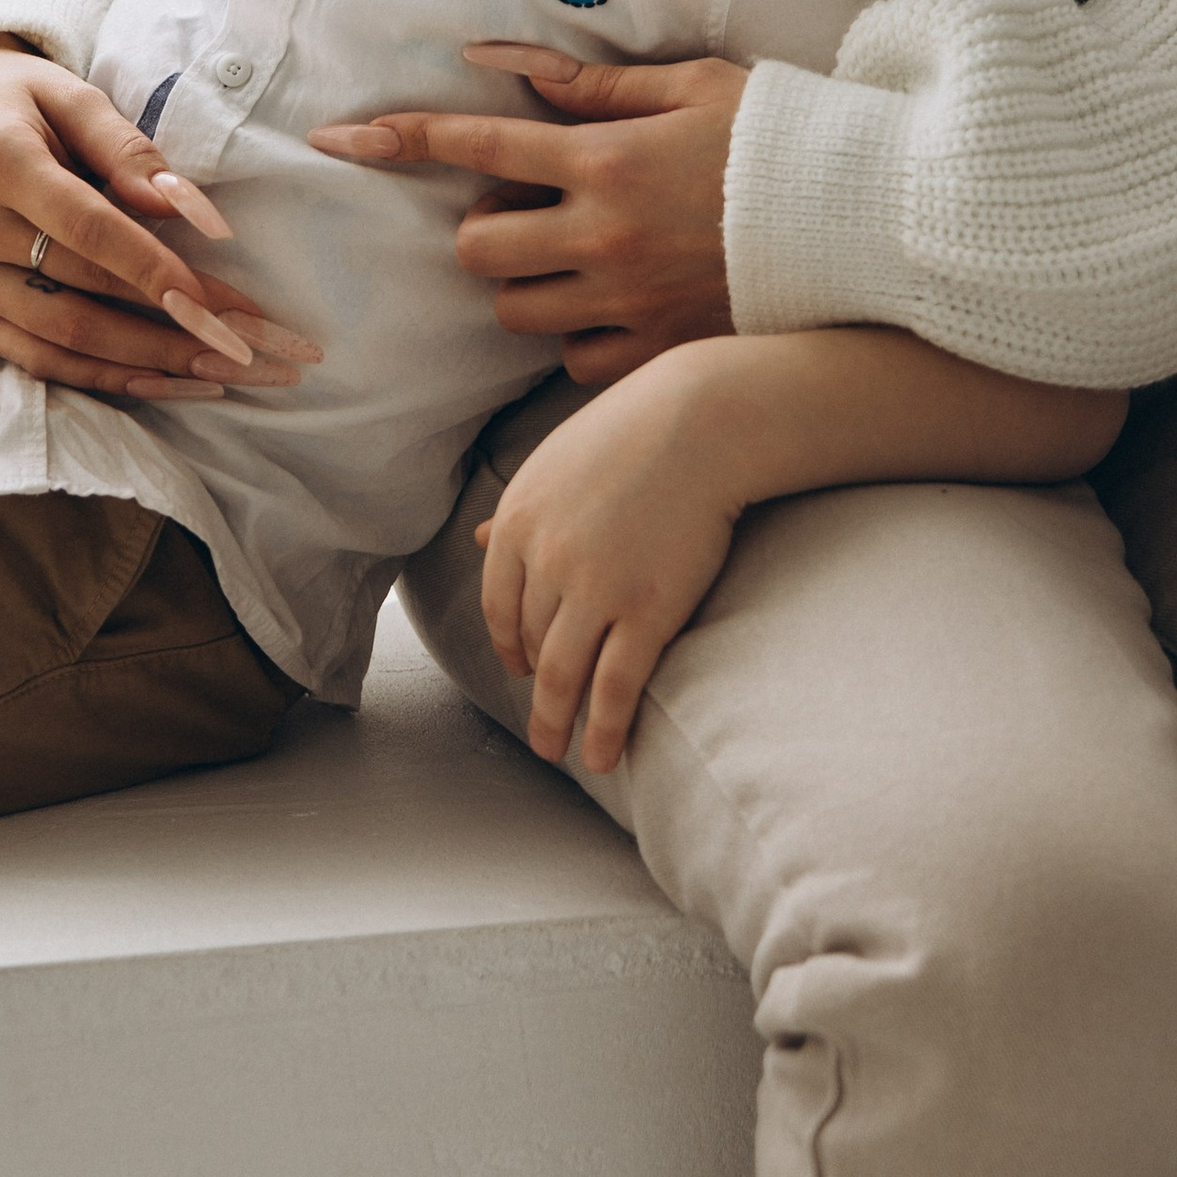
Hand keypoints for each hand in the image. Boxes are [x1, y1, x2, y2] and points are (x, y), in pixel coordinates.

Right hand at [0, 42, 320, 401]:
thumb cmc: (20, 101)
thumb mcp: (73, 95)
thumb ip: (128, 151)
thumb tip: (183, 210)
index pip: (87, 229)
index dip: (156, 268)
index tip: (222, 303)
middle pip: (83, 294)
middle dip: (175, 327)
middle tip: (252, 346)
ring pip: (64, 341)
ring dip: (151, 364)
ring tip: (226, 374)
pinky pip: (38, 360)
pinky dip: (104, 379)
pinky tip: (166, 382)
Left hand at [312, 48, 745, 383]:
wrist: (864, 221)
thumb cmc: (776, 137)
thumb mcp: (689, 85)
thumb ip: (589, 82)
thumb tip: (494, 59)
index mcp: (606, 157)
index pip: (478, 143)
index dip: (402, 138)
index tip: (343, 138)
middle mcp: (605, 234)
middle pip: (479, 247)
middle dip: (485, 227)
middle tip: (531, 207)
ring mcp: (630, 301)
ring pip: (517, 311)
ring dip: (524, 283)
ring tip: (572, 256)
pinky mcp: (660, 352)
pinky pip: (575, 361)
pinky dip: (578, 335)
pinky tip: (614, 303)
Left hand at [476, 343, 748, 772]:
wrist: (700, 421)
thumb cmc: (632, 433)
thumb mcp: (556, 463)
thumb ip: (517, 510)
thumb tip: (475, 535)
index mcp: (517, 521)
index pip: (498, 605)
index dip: (507, 644)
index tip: (520, 668)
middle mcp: (546, 561)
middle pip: (530, 643)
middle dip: (534, 690)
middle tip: (542, 725)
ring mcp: (595, 590)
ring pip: (563, 676)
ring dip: (557, 723)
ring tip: (560, 751)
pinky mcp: (646, 612)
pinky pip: (615, 688)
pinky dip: (605, 729)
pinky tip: (604, 755)